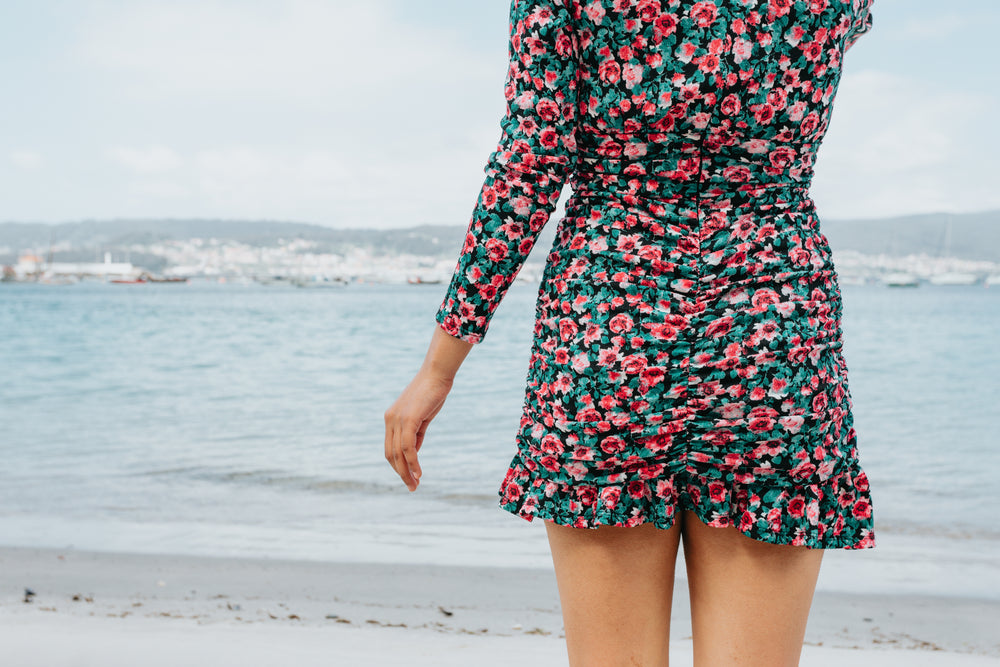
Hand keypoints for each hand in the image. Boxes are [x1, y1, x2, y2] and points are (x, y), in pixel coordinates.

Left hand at [384, 369, 453, 491]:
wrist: (437, 375)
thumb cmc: (432, 393)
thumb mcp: (422, 417)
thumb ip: (416, 434)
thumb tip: (413, 454)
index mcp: (391, 419)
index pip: (390, 448)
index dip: (398, 465)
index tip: (409, 477)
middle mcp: (390, 420)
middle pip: (391, 454)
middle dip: (400, 473)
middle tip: (411, 487)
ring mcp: (397, 419)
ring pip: (398, 454)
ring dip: (406, 472)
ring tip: (415, 485)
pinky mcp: (408, 419)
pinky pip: (408, 447)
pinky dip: (412, 462)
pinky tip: (419, 472)